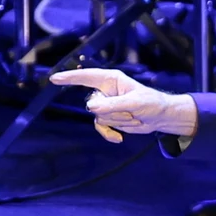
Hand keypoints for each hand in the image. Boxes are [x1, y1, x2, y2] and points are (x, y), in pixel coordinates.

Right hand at [49, 68, 198, 143]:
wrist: (161, 117)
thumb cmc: (152, 103)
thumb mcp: (135, 103)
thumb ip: (113, 105)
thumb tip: (91, 108)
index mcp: (110, 79)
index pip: (85, 77)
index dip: (69, 77)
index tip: (54, 79)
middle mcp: (105, 91)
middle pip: (94, 104)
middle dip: (114, 112)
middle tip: (133, 112)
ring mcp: (106, 105)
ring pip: (99, 118)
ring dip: (118, 121)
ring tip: (134, 117)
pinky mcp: (109, 118)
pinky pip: (100, 127)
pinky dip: (109, 133)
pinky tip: (120, 139)